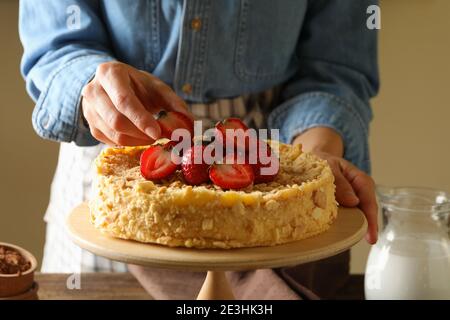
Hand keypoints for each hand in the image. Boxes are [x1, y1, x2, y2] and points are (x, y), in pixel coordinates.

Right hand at [81, 61, 192, 145]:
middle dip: (141, 133)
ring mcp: (88, 109)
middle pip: (116, 120)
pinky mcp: (90, 125)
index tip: (158, 133)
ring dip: (137, 140)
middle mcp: (93, 90)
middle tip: (158, 135)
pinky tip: (139, 137)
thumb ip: (173, 103)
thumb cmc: (137, 86)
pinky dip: (129, 143)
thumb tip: (190, 123)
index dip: (141, 119)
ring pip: (113, 133)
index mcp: (110, 74)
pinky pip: (110, 141)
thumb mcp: (156, 87)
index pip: (124, 100)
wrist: (111, 86)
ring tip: (151, 136)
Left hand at [293, 127, 377, 243]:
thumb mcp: (329, 166)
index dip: (371, 218)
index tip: (371, 236)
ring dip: (356, 227)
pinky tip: (341, 235)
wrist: (315, 158)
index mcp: (360, 179)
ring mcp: (352, 199)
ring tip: (352, 241)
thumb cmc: (322, 160)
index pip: (368, 200)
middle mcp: (359, 191)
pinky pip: (347, 215)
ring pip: (358, 215)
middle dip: (367, 226)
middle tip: (368, 240)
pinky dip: (345, 224)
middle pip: (366, 211)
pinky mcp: (343, 205)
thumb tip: (354, 202)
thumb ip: (340, 181)